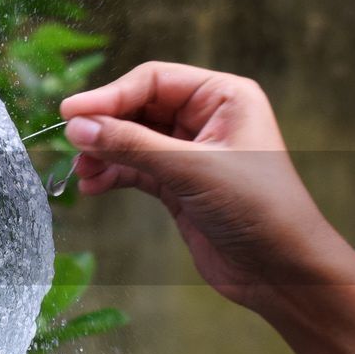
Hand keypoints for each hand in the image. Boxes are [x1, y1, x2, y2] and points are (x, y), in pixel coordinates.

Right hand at [60, 61, 349, 310]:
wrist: (284, 272)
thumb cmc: (259, 210)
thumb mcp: (191, 170)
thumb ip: (132, 146)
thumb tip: (78, 127)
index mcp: (223, 97)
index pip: (153, 81)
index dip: (110, 95)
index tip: (71, 112)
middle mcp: (207, 119)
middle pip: (139, 108)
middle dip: (105, 126)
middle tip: (71, 143)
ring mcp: (191, 153)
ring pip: (133, 140)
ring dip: (104, 153)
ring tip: (82, 171)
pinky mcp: (179, 185)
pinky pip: (136, 169)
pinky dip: (113, 175)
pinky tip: (94, 186)